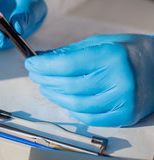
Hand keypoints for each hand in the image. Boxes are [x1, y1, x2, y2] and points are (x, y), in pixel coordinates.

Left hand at [25, 34, 153, 126]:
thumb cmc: (128, 50)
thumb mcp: (100, 42)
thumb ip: (70, 52)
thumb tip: (42, 58)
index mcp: (111, 56)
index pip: (67, 65)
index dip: (44, 66)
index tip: (31, 64)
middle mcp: (118, 80)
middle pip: (68, 85)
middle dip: (45, 79)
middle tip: (35, 74)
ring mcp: (123, 101)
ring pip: (76, 104)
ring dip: (55, 95)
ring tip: (45, 86)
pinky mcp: (125, 115)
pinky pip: (90, 117)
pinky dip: (72, 109)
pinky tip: (63, 100)